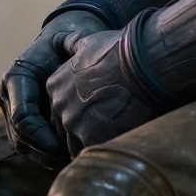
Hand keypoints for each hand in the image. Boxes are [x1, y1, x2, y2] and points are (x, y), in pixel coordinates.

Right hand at [0, 10, 107, 166]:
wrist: (58, 40)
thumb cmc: (67, 41)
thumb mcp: (70, 41)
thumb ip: (74, 47)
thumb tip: (80, 53)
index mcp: (17, 76)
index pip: (22, 116)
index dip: (41, 136)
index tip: (63, 145)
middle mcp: (8, 93)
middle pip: (19, 134)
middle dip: (42, 150)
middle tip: (67, 159)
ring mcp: (11, 106)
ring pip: (20, 141)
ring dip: (42, 155)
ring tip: (66, 161)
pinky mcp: (18, 116)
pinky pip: (25, 141)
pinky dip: (42, 152)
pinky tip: (62, 157)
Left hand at [46, 28, 161, 155]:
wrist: (139, 61)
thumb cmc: (118, 49)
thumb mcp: (90, 42)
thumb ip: (75, 47)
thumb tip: (73, 46)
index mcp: (56, 85)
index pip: (60, 109)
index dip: (79, 112)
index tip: (96, 110)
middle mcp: (60, 106)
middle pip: (65, 129)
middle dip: (83, 130)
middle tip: (106, 127)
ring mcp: (74, 123)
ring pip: (76, 144)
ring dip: (93, 143)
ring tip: (114, 136)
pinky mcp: (92, 138)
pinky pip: (93, 153)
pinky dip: (105, 150)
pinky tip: (119, 143)